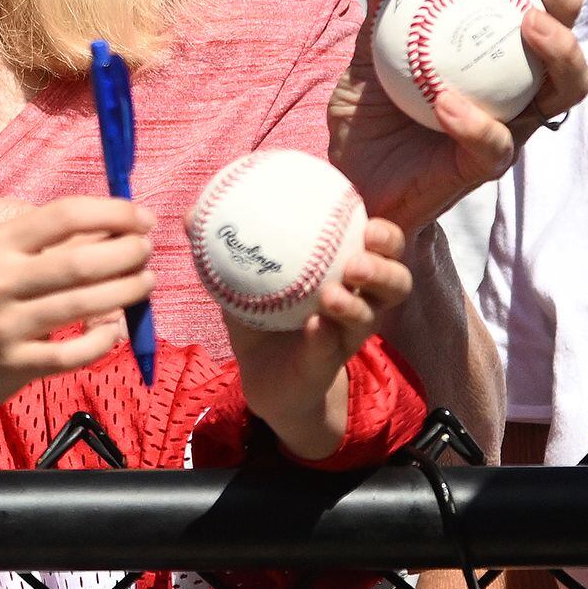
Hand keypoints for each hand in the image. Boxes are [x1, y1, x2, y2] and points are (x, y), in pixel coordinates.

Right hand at [0, 196, 153, 420]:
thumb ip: (36, 246)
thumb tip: (104, 226)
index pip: (64, 215)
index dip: (112, 212)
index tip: (141, 217)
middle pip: (81, 260)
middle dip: (127, 253)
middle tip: (147, 252)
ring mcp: (7, 325)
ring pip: (85, 304)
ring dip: (126, 292)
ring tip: (146, 284)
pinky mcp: (15, 366)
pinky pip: (74, 353)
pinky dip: (103, 341)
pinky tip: (115, 332)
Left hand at [219, 211, 410, 453]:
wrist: (263, 375)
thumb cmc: (262, 314)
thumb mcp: (242, 279)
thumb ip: (224, 247)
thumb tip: (191, 213)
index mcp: (346, 271)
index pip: (381, 247)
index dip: (385, 232)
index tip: (368, 217)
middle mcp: (360, 302)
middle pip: (396, 280)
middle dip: (384, 265)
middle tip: (358, 256)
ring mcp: (348, 335)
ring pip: (372, 316)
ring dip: (357, 302)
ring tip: (334, 292)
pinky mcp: (329, 363)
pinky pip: (332, 348)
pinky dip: (325, 335)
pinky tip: (313, 325)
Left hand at [328, 0, 587, 230]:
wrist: (352, 178)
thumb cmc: (373, 108)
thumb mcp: (370, 43)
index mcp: (494, 40)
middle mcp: (518, 77)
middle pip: (563, 18)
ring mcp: (512, 121)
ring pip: (567, 84)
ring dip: (558, 46)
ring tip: (527, 21)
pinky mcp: (487, 166)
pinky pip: (497, 143)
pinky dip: (476, 120)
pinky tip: (447, 101)